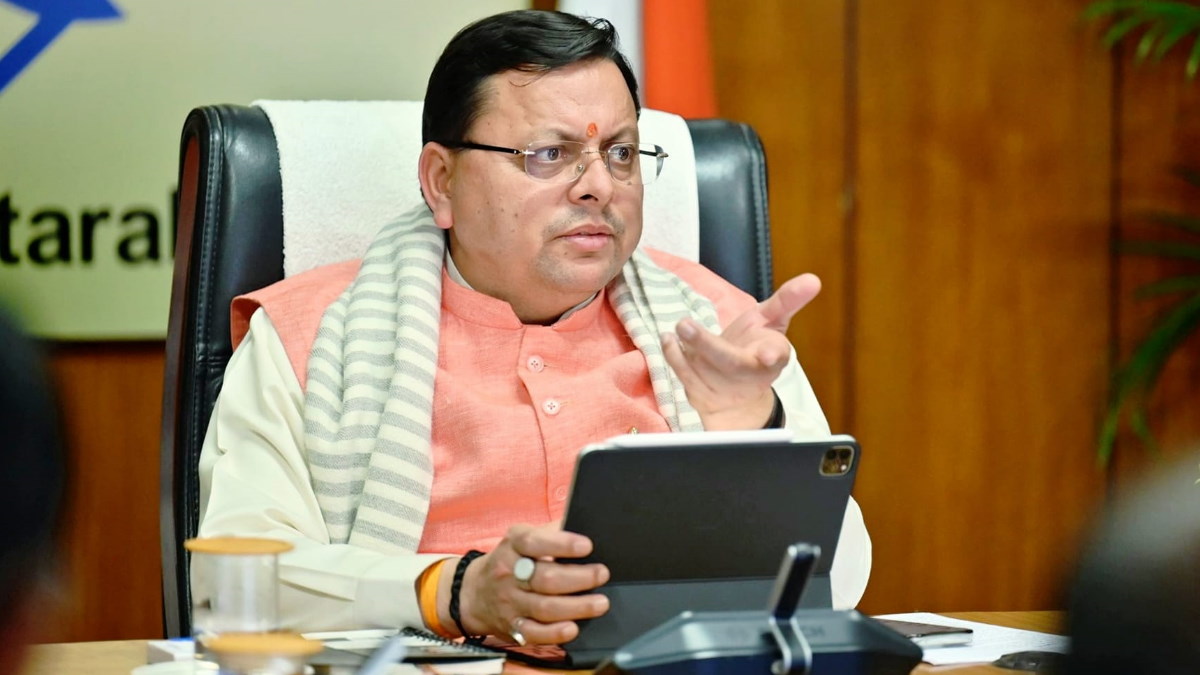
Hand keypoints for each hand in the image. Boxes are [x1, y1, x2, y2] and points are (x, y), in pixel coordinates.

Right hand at [452, 523, 609, 643]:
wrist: (473, 593)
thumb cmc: (510, 560)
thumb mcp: (522, 537)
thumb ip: (550, 531)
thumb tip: (582, 524)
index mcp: (513, 546)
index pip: (534, 542)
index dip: (562, 544)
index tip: (586, 546)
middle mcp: (509, 574)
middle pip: (545, 578)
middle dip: (579, 578)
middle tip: (601, 574)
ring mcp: (510, 602)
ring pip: (544, 607)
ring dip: (576, 607)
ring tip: (600, 602)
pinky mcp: (512, 627)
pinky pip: (534, 633)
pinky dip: (555, 633)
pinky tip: (573, 628)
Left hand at [662, 273, 820, 429]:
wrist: (738, 394)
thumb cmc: (756, 348)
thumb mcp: (772, 321)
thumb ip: (788, 300)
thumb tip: (813, 279)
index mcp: (772, 357)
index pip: (776, 355)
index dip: (772, 355)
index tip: (768, 355)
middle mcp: (748, 375)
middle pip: (730, 364)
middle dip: (708, 346)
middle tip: (686, 324)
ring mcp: (723, 388)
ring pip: (702, 370)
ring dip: (686, 349)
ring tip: (679, 326)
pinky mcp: (701, 395)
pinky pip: (685, 377)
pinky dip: (674, 357)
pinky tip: (669, 339)